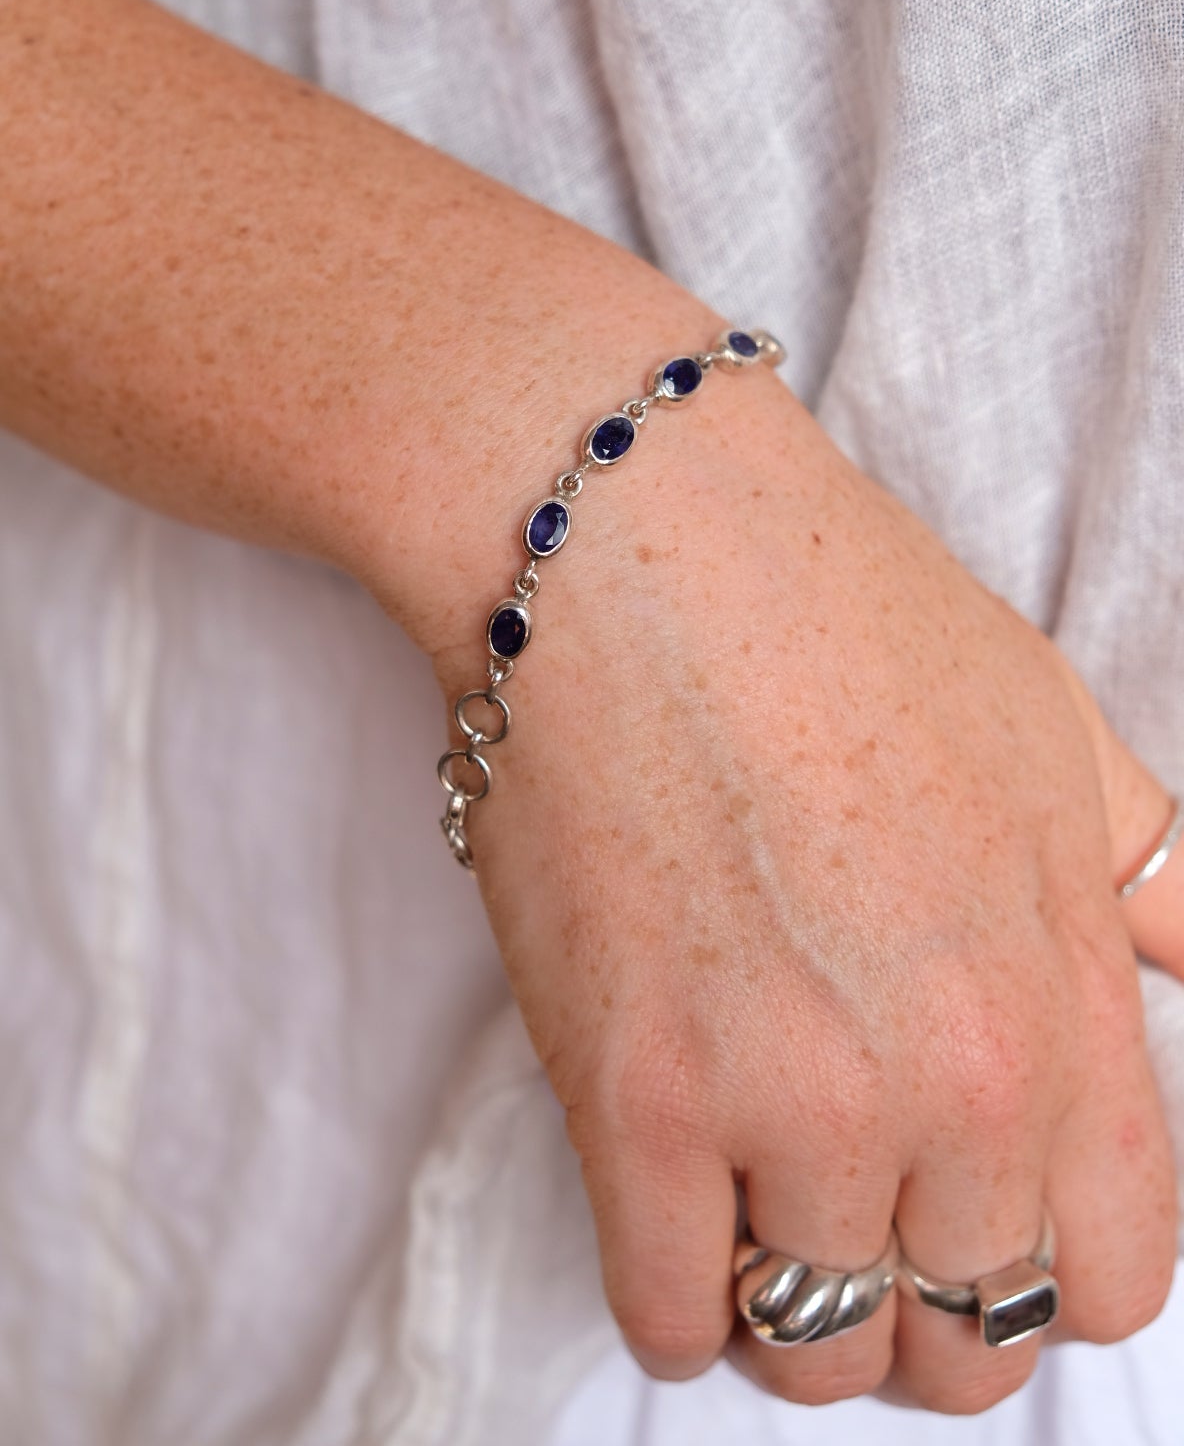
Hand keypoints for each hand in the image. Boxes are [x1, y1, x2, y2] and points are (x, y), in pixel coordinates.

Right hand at [432, 360, 1180, 1414]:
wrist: (636, 545)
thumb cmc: (838, 616)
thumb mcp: (1060, 737)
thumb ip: (1154, 887)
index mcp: (1064, 999)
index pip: (1115, 1275)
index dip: (1054, 1264)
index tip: (985, 1213)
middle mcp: (948, 1081)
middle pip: (968, 1340)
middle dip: (925, 1300)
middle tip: (861, 1211)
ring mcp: (787, 1099)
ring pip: (817, 1351)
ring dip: (796, 1301)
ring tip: (759, 1200)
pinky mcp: (631, 1097)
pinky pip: (667, 1315)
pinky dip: (678, 1293)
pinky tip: (674, 1208)